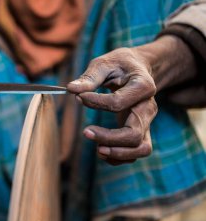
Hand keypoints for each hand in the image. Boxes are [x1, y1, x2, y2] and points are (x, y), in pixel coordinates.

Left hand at [67, 47, 157, 164]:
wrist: (138, 69)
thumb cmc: (119, 65)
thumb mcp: (104, 64)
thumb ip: (90, 77)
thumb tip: (71, 89)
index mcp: (143, 86)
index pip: (118, 102)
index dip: (96, 103)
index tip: (79, 97)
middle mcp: (148, 108)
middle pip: (134, 134)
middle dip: (108, 138)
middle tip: (86, 132)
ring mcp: (147, 122)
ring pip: (140, 149)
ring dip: (118, 153)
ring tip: (97, 150)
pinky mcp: (141, 132)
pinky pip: (135, 152)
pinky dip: (119, 157)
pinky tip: (100, 149)